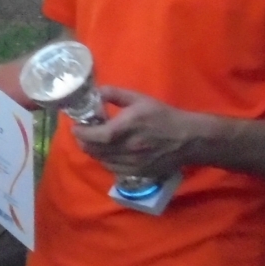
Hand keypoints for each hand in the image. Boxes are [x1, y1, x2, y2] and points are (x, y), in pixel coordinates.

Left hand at [72, 86, 204, 177]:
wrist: (189, 139)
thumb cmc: (163, 116)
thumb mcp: (139, 99)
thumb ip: (115, 94)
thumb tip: (95, 92)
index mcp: (126, 128)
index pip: (96, 136)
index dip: (81, 133)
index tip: (75, 127)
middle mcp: (128, 148)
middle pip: (95, 150)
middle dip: (84, 142)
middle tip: (83, 134)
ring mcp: (133, 163)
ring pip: (102, 161)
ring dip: (94, 151)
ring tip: (95, 142)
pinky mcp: (139, 173)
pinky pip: (114, 169)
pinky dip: (106, 160)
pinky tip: (109, 152)